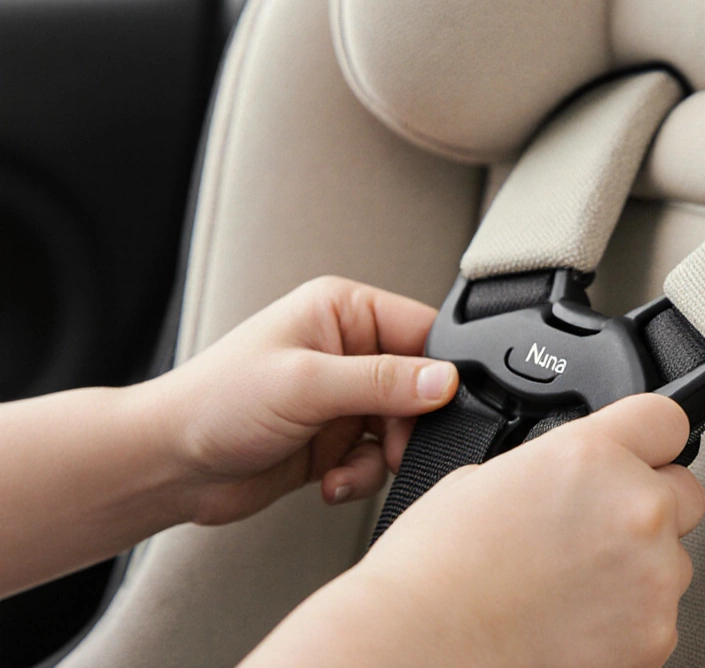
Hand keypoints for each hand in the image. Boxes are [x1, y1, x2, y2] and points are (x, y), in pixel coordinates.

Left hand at [149, 276, 458, 524]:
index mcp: (343, 311)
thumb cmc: (215, 403)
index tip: (439, 405)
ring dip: (384, 456)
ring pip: (403, 427)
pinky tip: (331, 483)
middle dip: (410, 424)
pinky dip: (362, 476)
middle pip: (420, 386)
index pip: (422, 331)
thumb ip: (382, 381)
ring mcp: (342, 398)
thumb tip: (446, 381)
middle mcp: (348, 349)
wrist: (168, 466)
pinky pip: (377, 459)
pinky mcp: (335, 440)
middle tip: (392, 446)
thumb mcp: (307, 384)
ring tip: (351, 467)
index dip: (438, 370)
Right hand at [244, 393, 704, 667]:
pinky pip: (658, 616)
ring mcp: (652, 578)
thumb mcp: (484, 480)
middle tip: (596, 532)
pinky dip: (627, 620)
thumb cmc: (433, 576)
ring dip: (637, 569)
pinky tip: (572, 622)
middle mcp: (635, 510)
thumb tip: (568, 481)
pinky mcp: (655, 638)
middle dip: (648, 507)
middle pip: (685, 492)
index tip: (642, 452)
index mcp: (591, 456)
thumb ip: (552, 469)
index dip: (648, 437)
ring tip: (569, 587)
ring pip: (674, 561)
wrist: (418, 651)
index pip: (666, 419)